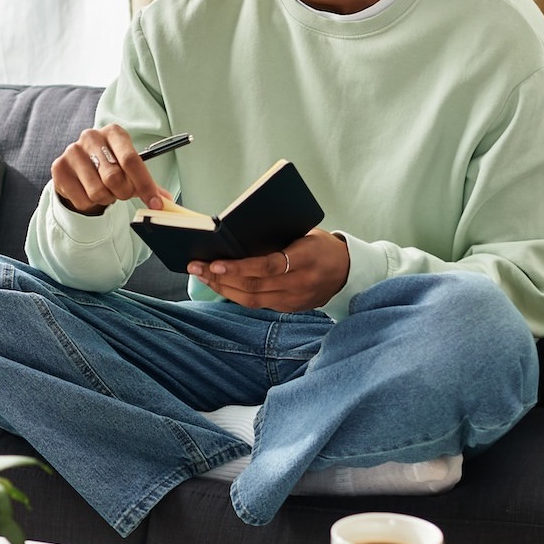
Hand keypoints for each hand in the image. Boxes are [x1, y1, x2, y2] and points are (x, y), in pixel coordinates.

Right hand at [51, 124, 174, 215]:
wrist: (78, 169)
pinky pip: (82, 199)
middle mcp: (91, 136)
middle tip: (123, 193)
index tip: (155, 203)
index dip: (145, 185)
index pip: (131, 160)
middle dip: (123, 193)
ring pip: (98, 191)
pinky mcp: (58, 168)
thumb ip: (147, 184)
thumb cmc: (109, 166)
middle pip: (114, 177)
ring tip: (105, 190)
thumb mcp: (129, 169)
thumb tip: (164, 201)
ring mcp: (72, 151)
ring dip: (106, 198)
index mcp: (114, 132)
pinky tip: (88, 192)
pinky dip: (90, 203)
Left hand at [190, 229, 348, 312]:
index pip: (268, 267)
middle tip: (196, 267)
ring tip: (202, 276)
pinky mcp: (290, 308)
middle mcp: (300, 284)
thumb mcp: (303, 234)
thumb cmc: (320, 245)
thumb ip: (276, 239)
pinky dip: (235, 295)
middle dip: (220, 278)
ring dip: (222, 288)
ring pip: (251, 299)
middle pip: (253, 286)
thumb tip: (235, 237)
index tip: (215, 263)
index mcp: (306, 259)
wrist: (347, 271)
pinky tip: (220, 285)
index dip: (239, 267)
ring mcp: (294, 300)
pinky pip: (257, 304)